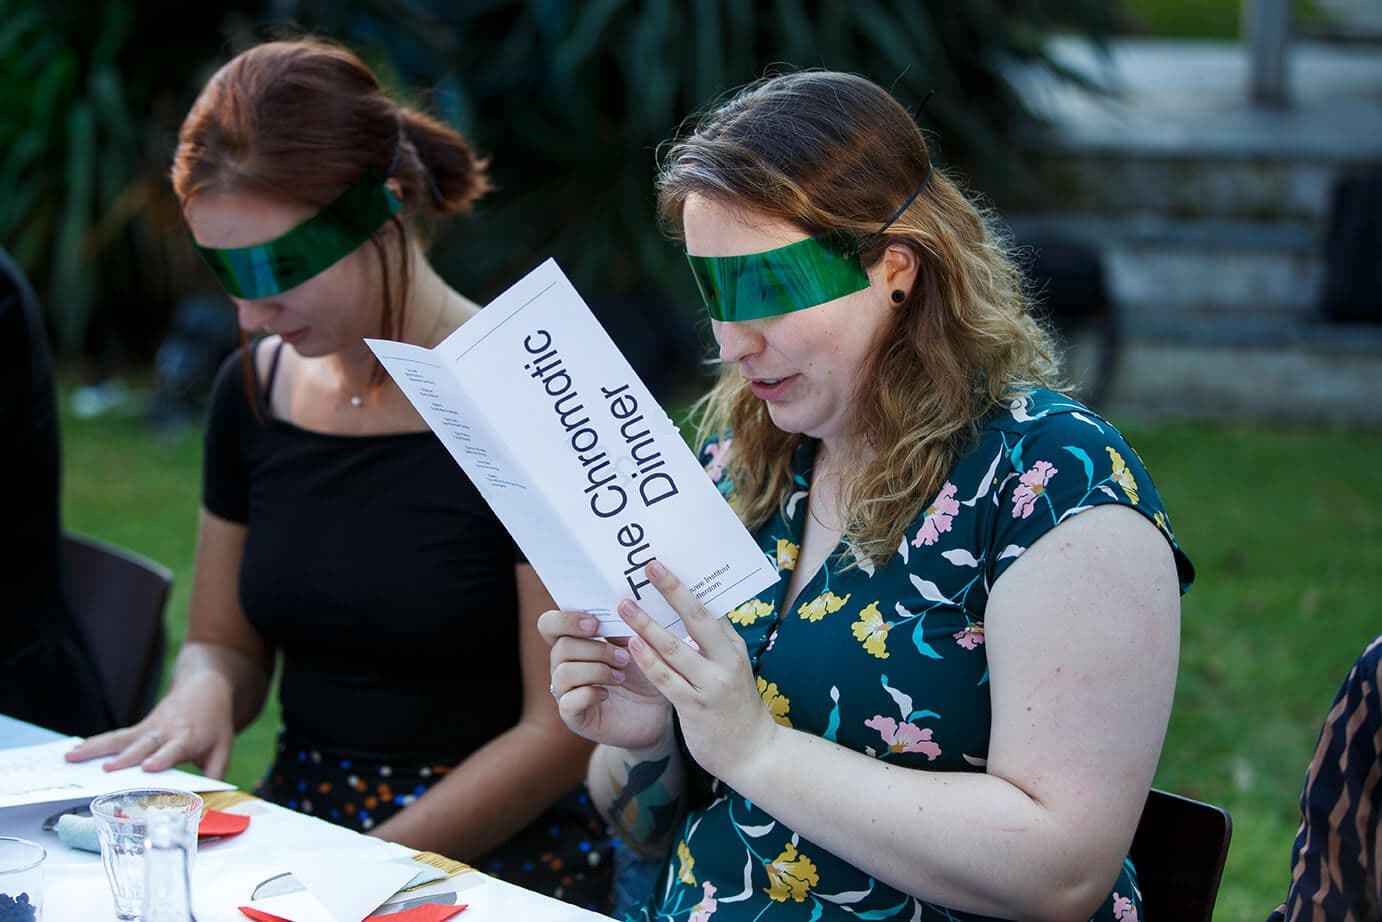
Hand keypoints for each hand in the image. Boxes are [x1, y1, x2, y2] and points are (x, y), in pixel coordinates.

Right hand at [64, 671, 235, 777]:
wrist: (204, 688)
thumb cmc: (214, 723)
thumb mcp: (223, 747)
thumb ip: (216, 772)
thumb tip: (208, 799)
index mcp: (189, 738)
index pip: (174, 749)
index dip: (162, 758)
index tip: (148, 767)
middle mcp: (166, 733)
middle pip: (143, 746)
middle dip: (125, 758)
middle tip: (106, 770)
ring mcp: (149, 729)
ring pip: (121, 738)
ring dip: (97, 748)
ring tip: (73, 757)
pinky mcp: (139, 728)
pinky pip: (116, 736)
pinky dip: (95, 743)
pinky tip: (75, 751)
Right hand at [538, 608, 670, 750]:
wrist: (657, 709)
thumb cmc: (644, 670)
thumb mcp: (638, 643)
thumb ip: (623, 625)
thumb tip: (619, 605)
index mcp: (574, 640)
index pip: (549, 624)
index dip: (567, 620)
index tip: (595, 624)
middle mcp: (563, 664)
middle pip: (560, 647)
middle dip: (595, 649)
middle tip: (623, 657)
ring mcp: (566, 691)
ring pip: (563, 673)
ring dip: (597, 670)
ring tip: (621, 675)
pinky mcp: (573, 716)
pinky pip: (568, 702)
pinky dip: (589, 694)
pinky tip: (607, 693)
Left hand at [619, 560, 779, 782]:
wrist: (754, 753)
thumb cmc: (736, 708)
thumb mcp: (732, 670)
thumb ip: (713, 645)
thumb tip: (689, 614)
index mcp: (733, 648)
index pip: (709, 609)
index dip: (686, 586)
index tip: (664, 565)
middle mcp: (726, 661)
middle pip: (696, 617)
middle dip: (672, 589)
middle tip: (648, 567)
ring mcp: (712, 684)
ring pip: (674, 647)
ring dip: (646, 623)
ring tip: (625, 605)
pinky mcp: (696, 707)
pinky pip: (667, 679)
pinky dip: (648, 660)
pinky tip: (632, 645)